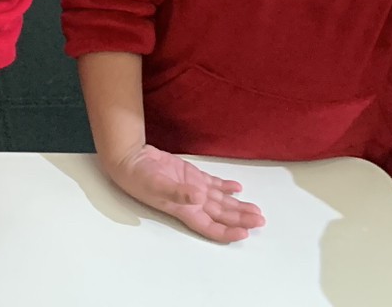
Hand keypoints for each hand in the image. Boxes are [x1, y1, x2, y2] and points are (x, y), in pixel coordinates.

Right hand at [103, 144, 263, 241]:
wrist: (130, 159)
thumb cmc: (139, 177)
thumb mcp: (157, 185)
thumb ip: (178, 193)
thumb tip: (198, 198)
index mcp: (184, 209)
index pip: (211, 226)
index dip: (228, 232)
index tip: (245, 233)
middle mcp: (192, 202)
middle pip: (221, 215)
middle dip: (241, 219)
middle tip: (260, 220)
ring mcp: (193, 188)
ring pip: (221, 201)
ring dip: (238, 206)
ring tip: (256, 210)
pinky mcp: (192, 175)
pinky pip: (213, 184)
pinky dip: (226, 187)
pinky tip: (238, 188)